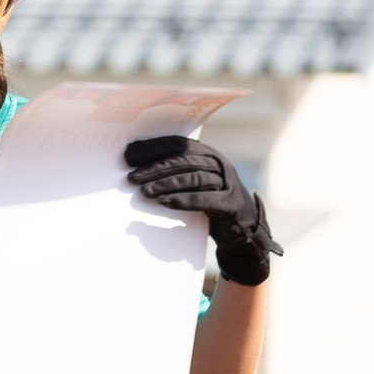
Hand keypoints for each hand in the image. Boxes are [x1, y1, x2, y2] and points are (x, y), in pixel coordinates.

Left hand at [124, 133, 276, 284]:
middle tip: (132, 177)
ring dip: (166, 184)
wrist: (244, 228)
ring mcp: (226, 183)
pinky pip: (205, 200)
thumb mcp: (196, 183)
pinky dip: (184, 200)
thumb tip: (140, 171)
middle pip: (183, 161)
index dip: (154, 148)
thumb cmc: (212, 202)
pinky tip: (165, 203)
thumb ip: (177, 173)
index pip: (178, 145)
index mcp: (208, 154)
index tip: (130, 155)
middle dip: (155, 168)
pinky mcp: (229, 204)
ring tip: (145, 191)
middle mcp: (218, 164)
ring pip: (193, 177)